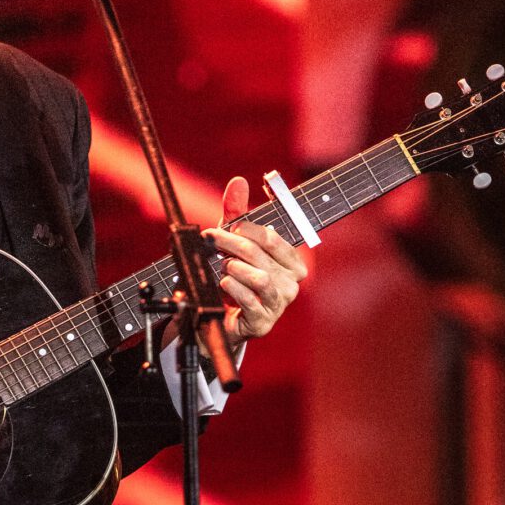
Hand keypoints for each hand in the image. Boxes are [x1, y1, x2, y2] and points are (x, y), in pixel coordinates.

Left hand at [200, 175, 306, 352]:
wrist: (220, 317)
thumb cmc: (233, 275)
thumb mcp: (232, 242)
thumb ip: (236, 212)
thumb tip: (238, 181)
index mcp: (292, 263)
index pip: (272, 238)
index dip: (246, 229)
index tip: (227, 228)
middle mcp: (290, 284)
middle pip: (259, 255)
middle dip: (230, 244)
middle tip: (212, 240)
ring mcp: (278, 305)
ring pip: (259, 278)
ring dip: (233, 268)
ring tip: (223, 267)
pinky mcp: (263, 323)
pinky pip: (250, 300)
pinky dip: (233, 288)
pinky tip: (224, 283)